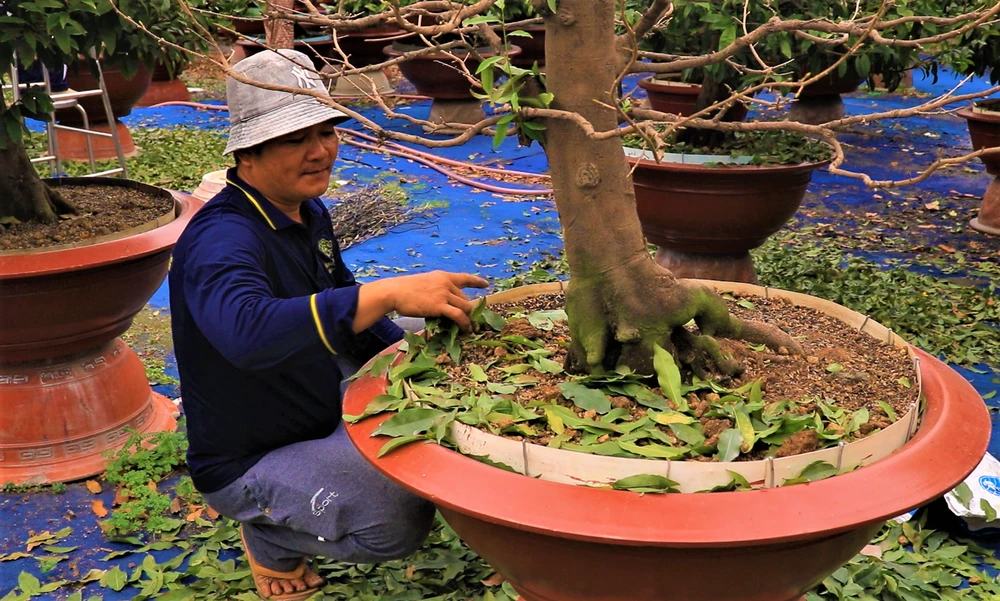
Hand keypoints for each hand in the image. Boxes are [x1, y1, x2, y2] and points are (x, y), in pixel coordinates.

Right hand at [356, 270, 488, 332]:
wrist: (395, 291)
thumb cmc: (405, 289)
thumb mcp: (425, 284)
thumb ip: (436, 290)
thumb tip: (445, 304)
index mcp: (443, 276)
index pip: (465, 277)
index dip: (477, 281)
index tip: (486, 284)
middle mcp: (447, 283)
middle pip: (465, 298)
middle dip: (468, 310)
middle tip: (469, 321)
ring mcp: (444, 294)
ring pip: (465, 307)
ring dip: (468, 319)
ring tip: (469, 328)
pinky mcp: (440, 306)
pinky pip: (459, 316)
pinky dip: (464, 323)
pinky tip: (465, 329)